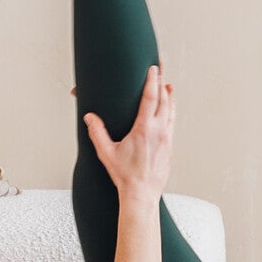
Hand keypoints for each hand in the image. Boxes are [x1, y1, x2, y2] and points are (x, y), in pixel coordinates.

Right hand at [83, 63, 173, 203]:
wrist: (142, 194)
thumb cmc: (124, 175)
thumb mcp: (106, 153)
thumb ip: (97, 133)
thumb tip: (89, 117)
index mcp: (144, 129)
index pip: (150, 97)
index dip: (152, 80)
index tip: (153, 68)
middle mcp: (159, 131)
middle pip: (164, 99)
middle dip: (162, 82)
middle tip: (161, 69)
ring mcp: (167, 138)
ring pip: (171, 111)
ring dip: (169, 96)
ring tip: (168, 85)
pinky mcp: (170, 146)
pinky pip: (172, 123)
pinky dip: (171, 111)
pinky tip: (169, 109)